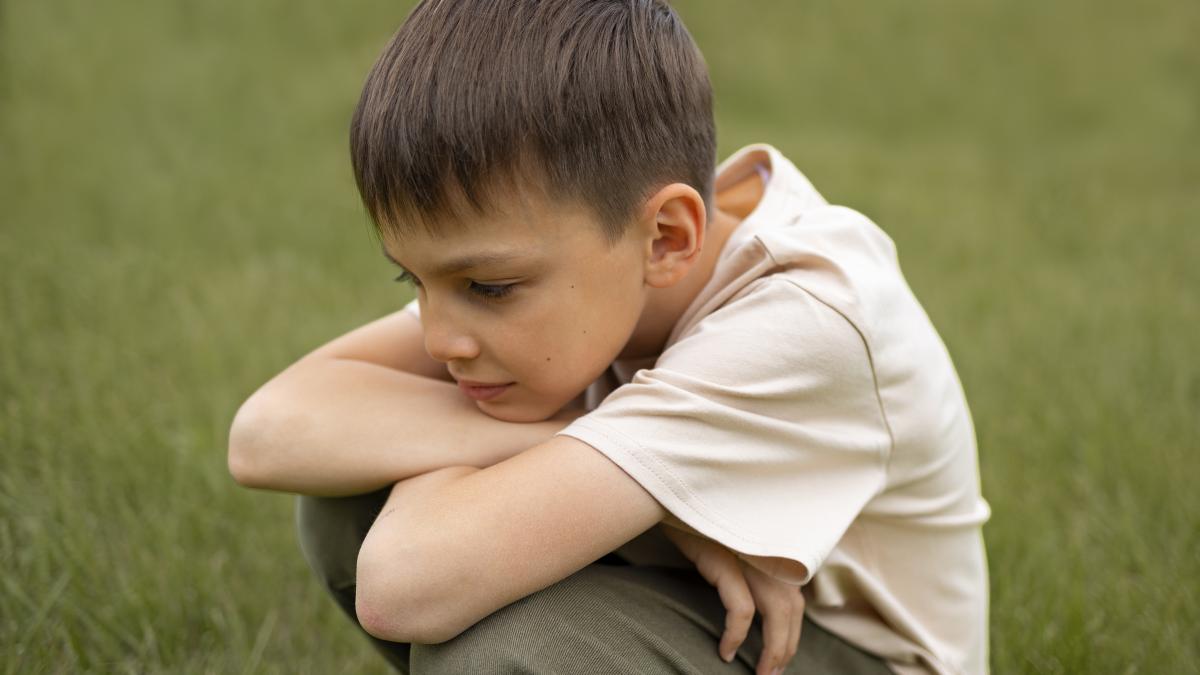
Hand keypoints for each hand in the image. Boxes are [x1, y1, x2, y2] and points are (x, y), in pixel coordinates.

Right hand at [662, 525, 803, 674]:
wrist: (668, 499)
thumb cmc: (697, 527)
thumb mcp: (730, 546)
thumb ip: (749, 570)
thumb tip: (756, 611)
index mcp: (774, 548)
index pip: (795, 600)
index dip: (792, 633)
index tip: (780, 658)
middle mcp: (769, 550)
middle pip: (791, 608)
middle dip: (785, 647)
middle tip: (772, 674)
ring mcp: (749, 554)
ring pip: (777, 612)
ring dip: (773, 649)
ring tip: (761, 672)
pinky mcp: (725, 559)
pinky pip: (741, 608)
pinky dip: (737, 634)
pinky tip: (726, 651)